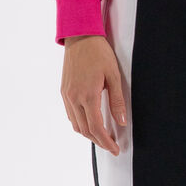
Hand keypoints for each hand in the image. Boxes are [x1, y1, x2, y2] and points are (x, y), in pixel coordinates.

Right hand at [61, 35, 126, 155]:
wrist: (80, 36)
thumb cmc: (99, 53)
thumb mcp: (113, 75)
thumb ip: (117, 100)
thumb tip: (121, 122)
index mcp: (88, 95)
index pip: (96, 128)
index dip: (106, 142)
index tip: (115, 149)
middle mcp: (74, 98)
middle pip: (85, 130)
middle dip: (99, 141)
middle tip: (111, 145)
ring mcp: (67, 95)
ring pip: (76, 124)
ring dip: (88, 134)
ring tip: (102, 135)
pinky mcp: (64, 91)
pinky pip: (70, 114)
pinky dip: (80, 123)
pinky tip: (89, 121)